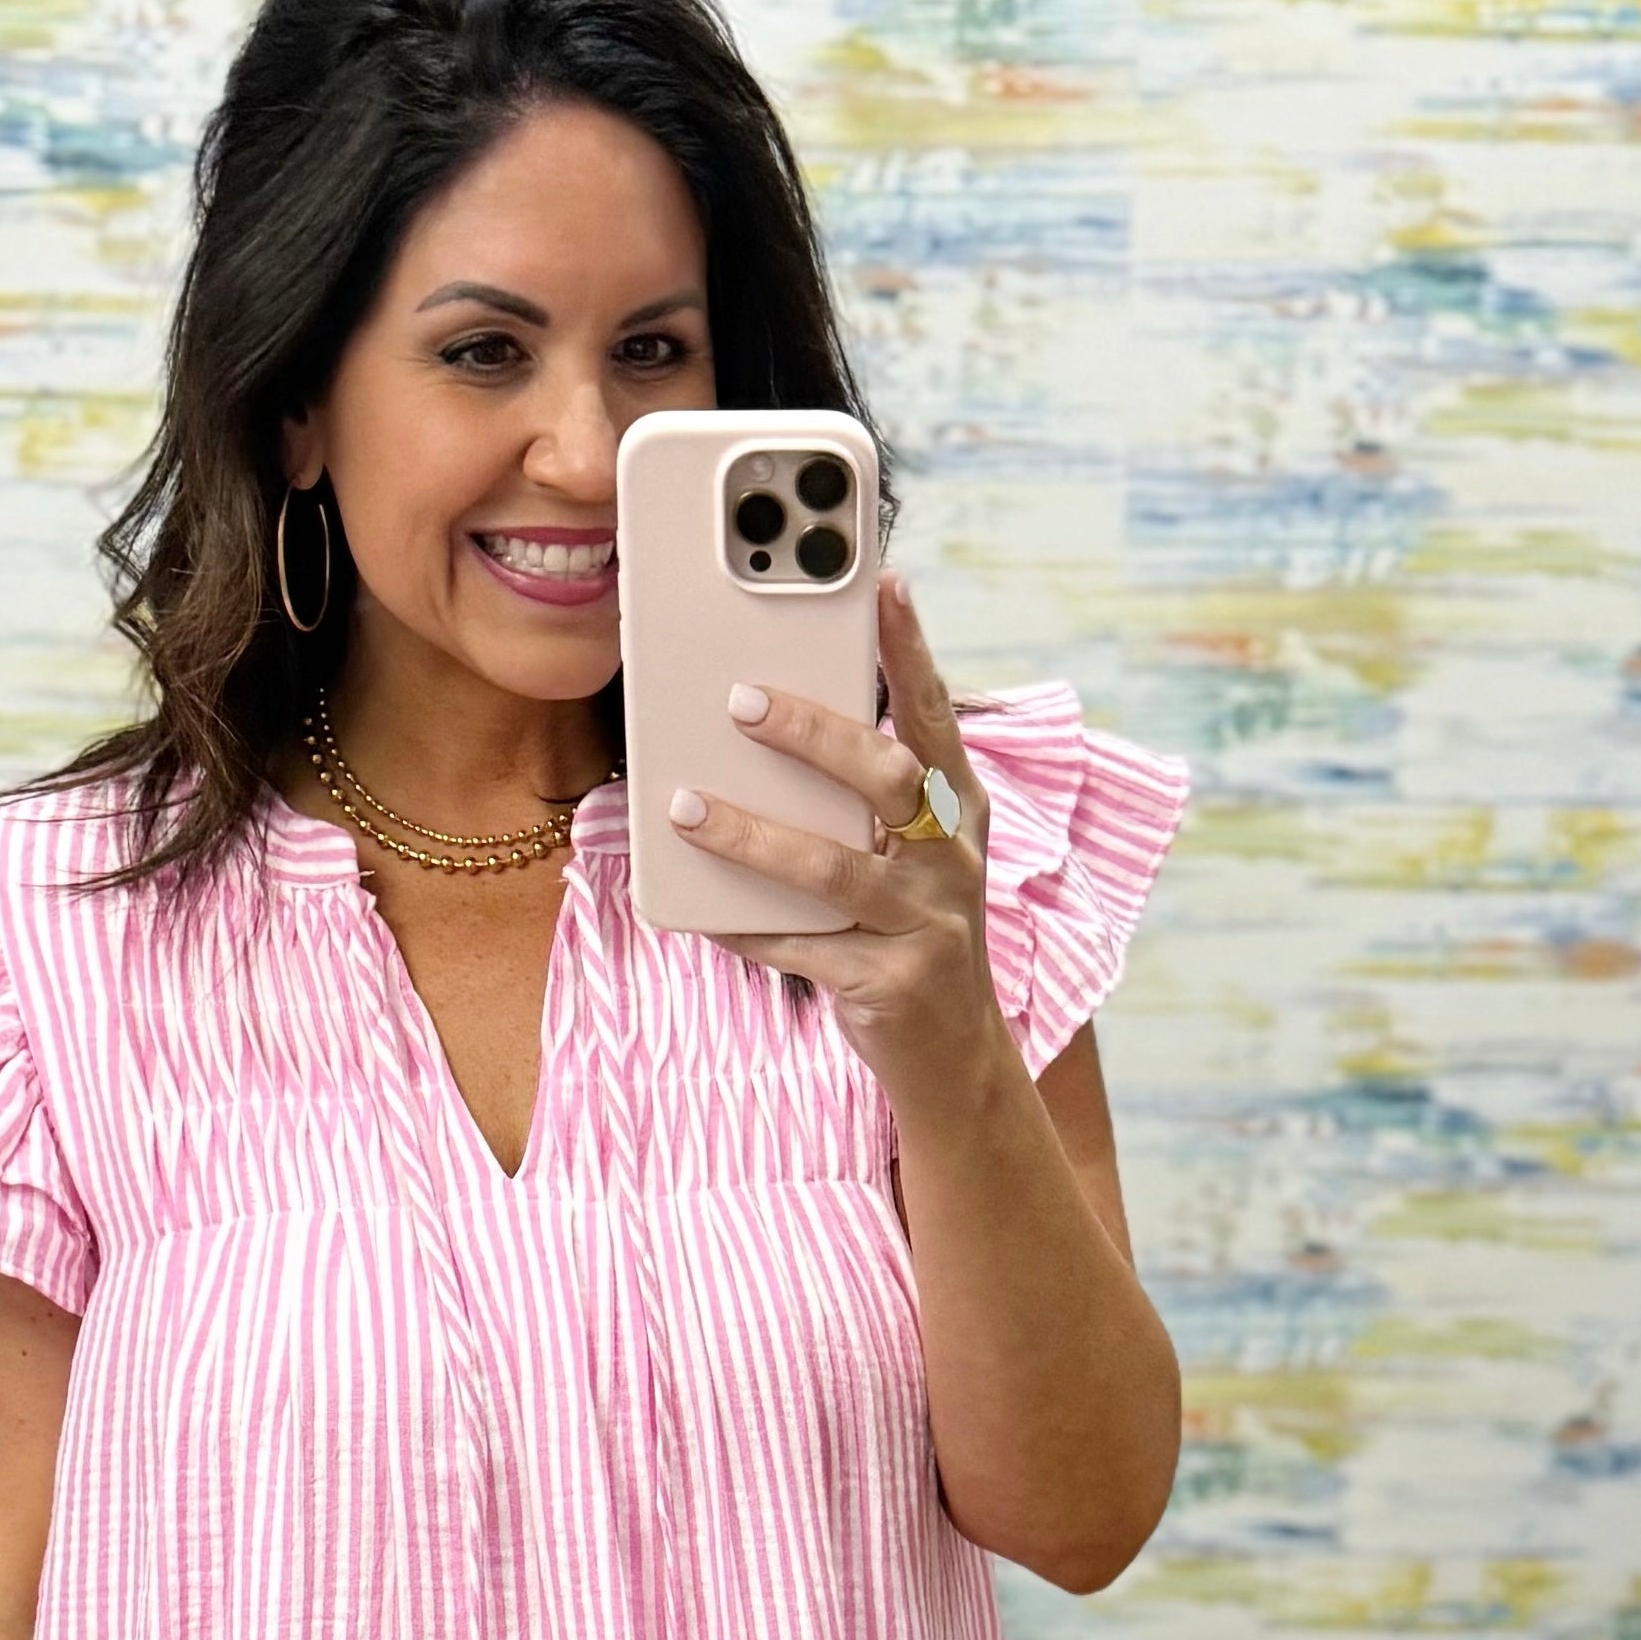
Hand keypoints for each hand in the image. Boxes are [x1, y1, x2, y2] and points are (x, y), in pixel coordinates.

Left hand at [669, 573, 1017, 1116]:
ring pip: (833, 870)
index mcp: (956, 811)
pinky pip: (800, 949)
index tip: (883, 583)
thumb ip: (863, 798)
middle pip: (884, 780)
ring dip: (752, 836)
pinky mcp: (887, 986)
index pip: (934, 716)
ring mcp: (926, 926)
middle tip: (741, 700)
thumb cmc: (911, 930)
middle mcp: (951, 861)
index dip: (911, 650)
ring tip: (684, 806)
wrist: (954, 1056)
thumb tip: (766, 724)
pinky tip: (694, 907)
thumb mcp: (908, 854)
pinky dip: (743, 927)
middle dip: (813, 734)